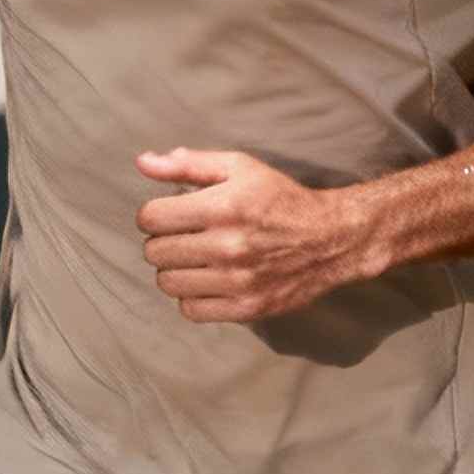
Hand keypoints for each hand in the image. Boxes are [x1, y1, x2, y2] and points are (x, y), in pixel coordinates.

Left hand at [136, 147, 378, 324]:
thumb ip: (188, 164)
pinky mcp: (247, 307)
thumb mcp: (239, 167)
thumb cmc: (281, 199)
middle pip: (156, 252)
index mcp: (223, 207)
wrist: (331, 239)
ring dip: (174, 270)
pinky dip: (191, 297)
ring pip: (168, 283)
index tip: (167, 214)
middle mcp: (228, 246)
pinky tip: (205, 281)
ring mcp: (237, 281)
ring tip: (193, 259)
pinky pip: (191, 310)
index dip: (152, 214)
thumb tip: (142, 162)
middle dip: (162, 241)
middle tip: (183, 236)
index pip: (150, 218)